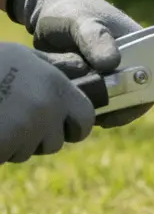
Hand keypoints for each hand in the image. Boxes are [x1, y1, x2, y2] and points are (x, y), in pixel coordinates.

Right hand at [0, 43, 95, 163]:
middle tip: (14, 118)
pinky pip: (6, 156)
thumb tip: (84, 73)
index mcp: (56, 86)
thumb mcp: (22, 57)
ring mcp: (24, 130)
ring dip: (14, 143)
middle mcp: (46, 109)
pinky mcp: (3, 146)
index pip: (86, 120)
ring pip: (28, 151)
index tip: (62, 124)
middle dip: (38, 137)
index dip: (74, 125)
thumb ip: (54, 70)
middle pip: (55, 142)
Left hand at [7, 0, 151, 128]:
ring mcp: (115, 77)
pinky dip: (87, 107)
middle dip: (117, 109)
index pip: (153, 81)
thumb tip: (112, 64)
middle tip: (96, 113)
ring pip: (116, 105)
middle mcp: (133, 65)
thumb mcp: (82, 21)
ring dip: (101, 110)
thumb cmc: (72, 12)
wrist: (50, 11)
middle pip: (136, 98)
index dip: (140, 98)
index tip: (117, 106)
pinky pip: (98, 105)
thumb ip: (95, 39)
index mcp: (141, 48)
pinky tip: (75, 103)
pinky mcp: (96, 85)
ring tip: (82, 106)